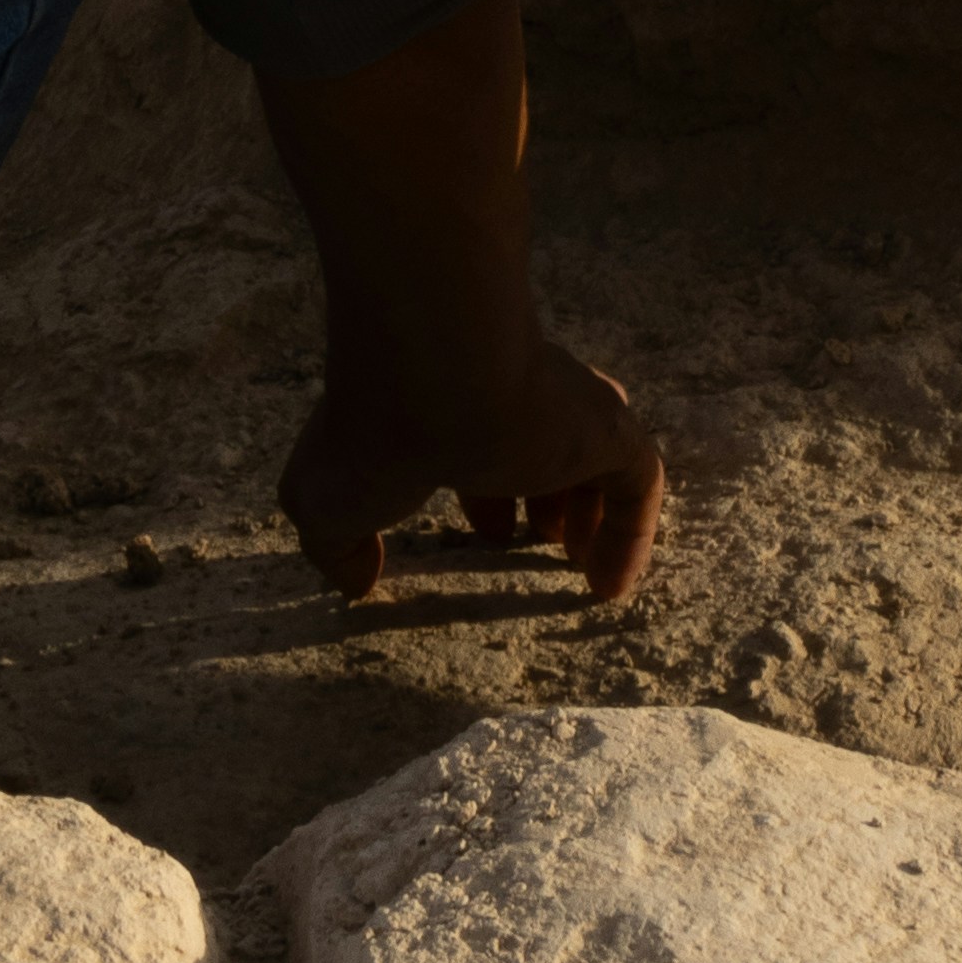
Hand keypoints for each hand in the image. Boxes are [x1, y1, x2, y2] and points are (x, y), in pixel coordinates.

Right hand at [280, 335, 668, 615]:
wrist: (439, 375)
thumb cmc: (376, 434)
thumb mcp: (324, 504)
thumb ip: (336, 546)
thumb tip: (358, 581)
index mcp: (455, 401)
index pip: (482, 439)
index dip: (485, 490)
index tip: (488, 532)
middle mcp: (515, 397)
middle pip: (546, 443)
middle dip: (543, 496)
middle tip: (536, 542)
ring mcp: (566, 409)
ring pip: (596, 456)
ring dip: (588, 514)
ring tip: (578, 567)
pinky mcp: (608, 428)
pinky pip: (637, 484)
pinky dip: (629, 536)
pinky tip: (609, 588)